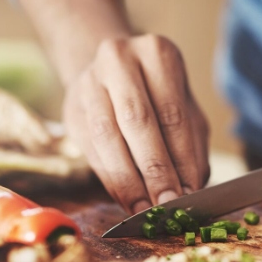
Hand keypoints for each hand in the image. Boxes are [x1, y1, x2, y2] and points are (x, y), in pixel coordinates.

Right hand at [63, 34, 209, 212]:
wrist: (110, 73)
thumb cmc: (157, 96)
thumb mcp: (184, 110)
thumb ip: (191, 147)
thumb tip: (191, 190)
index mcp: (157, 53)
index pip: (173, 114)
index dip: (181, 158)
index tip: (189, 193)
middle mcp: (119, 60)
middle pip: (137, 121)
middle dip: (154, 170)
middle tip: (167, 204)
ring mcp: (89, 82)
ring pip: (107, 136)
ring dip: (127, 179)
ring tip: (145, 208)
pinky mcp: (71, 109)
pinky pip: (90, 149)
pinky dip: (110, 179)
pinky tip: (126, 199)